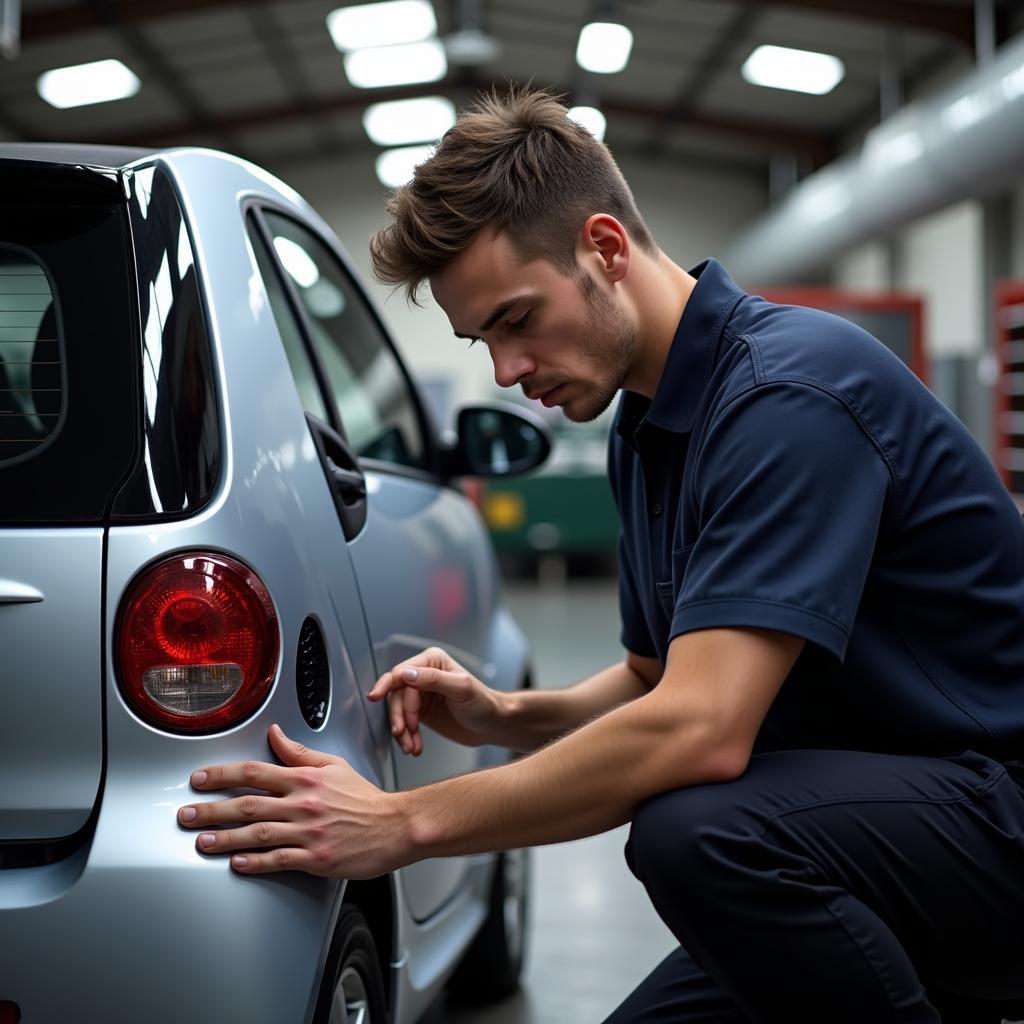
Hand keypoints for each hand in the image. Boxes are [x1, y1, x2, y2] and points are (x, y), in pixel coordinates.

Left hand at [176, 724, 410, 877]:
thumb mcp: (334, 766)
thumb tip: (274, 735)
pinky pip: (278, 860)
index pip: (255, 772)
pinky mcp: (316, 858)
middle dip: (211, 809)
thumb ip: (299, 752)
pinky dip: (255, 862)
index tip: (199, 779)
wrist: (395, 826)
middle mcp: (303, 804)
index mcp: (305, 779)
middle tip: (185, 814)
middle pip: (247, 805)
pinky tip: (235, 863)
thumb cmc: (365, 798)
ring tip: (200, 841)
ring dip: (224, 838)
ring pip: (257, 834)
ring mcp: (308, 832)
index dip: (222, 775)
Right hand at [367, 646, 504, 755]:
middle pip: (397, 694)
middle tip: (402, 734)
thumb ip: (434, 679)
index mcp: (432, 662)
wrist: (493, 726)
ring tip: (411, 746)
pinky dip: (407, 736)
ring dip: (402, 731)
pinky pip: (404, 722)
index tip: (375, 697)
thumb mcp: (461, 689)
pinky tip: (415, 747)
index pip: (402, 673)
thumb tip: (406, 674)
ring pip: (398, 711)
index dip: (386, 685)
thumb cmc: (483, 704)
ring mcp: (421, 694)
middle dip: (399, 716)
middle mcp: (423, 675)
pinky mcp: (420, 711)